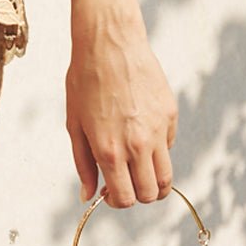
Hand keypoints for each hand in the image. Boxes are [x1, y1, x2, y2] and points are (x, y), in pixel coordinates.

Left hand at [64, 0, 178, 208]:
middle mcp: (137, 145)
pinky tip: (142, 134)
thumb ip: (83, 165)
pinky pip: (169, 147)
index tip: (112, 192)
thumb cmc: (85, 83)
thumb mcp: (75, 126)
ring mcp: (157, 130)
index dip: (119, 202)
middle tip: (127, 183)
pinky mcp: (170, 114)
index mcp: (110, 151)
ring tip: (141, 171)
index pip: (126, 198)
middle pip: (150, 194)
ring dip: (155, 183)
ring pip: (167, 177)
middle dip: (139, 196)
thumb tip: (88, 195)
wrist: (109, 43)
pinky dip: (158, 151)